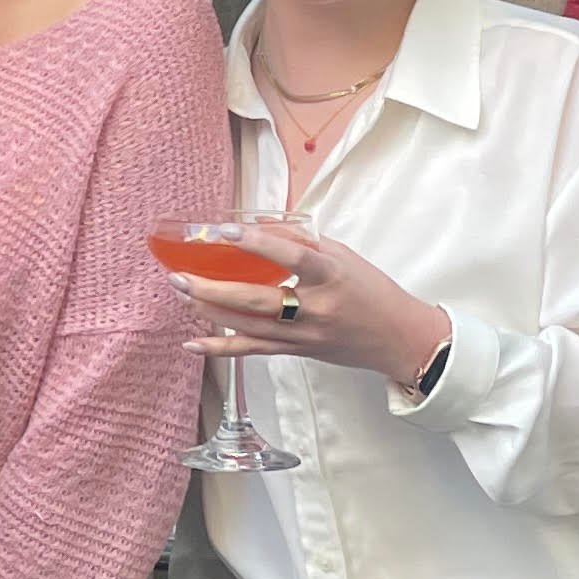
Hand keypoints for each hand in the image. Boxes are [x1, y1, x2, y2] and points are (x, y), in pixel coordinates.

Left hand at [176, 220, 449, 390]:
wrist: (398, 338)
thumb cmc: (371, 290)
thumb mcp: (344, 256)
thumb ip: (303, 242)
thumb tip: (260, 226)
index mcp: (331, 275)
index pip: (292, 257)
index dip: (258, 243)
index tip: (226, 232)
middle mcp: (316, 308)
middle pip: (257, 300)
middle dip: (213, 289)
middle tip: (180, 277)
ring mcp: (304, 334)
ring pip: (249, 326)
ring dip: (210, 311)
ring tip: (181, 295)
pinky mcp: (297, 352)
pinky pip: (254, 351)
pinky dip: (221, 348)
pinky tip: (192, 343)